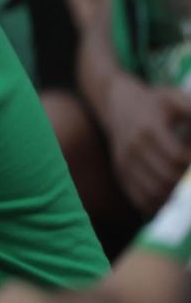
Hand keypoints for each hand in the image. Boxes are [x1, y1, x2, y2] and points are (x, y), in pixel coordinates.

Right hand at [102, 75, 190, 213]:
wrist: (118, 106)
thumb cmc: (154, 103)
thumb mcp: (174, 98)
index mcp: (149, 129)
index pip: (177, 158)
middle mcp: (133, 149)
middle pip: (167, 179)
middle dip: (186, 182)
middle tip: (190, 176)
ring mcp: (125, 163)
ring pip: (154, 193)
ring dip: (175, 196)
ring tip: (183, 187)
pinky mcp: (121, 174)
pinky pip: (140, 199)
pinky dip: (159, 205)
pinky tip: (172, 198)